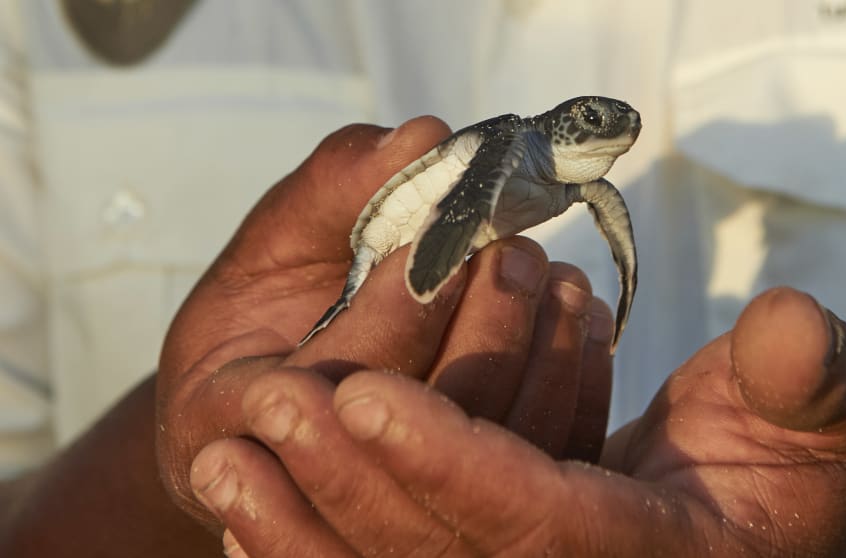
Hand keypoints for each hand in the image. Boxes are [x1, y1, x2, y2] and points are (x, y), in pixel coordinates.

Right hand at [157, 118, 613, 528]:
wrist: (277, 385)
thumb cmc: (266, 308)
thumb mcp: (275, 241)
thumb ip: (337, 189)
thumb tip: (424, 138)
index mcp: (236, 414)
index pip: (329, 384)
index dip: (397, 316)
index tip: (446, 245)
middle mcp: (316, 476)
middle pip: (424, 429)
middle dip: (483, 331)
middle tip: (515, 251)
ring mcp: (404, 494)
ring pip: (495, 451)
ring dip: (539, 352)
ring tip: (555, 276)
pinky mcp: (475, 490)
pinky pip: (544, 453)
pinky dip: (576, 381)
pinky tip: (579, 315)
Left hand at [202, 287, 845, 556]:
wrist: (762, 525)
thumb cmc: (795, 466)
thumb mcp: (816, 418)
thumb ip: (806, 381)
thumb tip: (793, 324)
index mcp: (647, 555)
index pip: (533, 520)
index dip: (451, 461)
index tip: (362, 394)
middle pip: (440, 553)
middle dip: (347, 484)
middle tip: (263, 404)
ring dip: (304, 524)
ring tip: (225, 461)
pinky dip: (318, 552)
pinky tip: (247, 518)